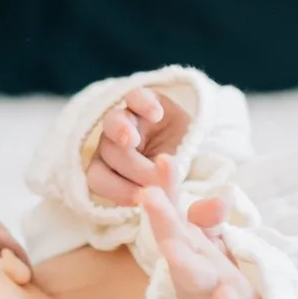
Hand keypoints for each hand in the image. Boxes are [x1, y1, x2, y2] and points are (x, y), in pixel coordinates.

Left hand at [86, 87, 192, 203]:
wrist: (198, 150)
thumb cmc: (175, 177)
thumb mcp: (167, 191)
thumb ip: (158, 197)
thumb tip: (147, 202)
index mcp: (110, 168)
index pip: (98, 178)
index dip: (115, 190)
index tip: (139, 200)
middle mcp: (113, 143)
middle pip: (108, 153)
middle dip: (133, 169)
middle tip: (154, 177)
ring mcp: (129, 119)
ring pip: (113, 122)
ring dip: (120, 131)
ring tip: (131, 140)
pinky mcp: (146, 99)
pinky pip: (137, 96)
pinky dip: (143, 104)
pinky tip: (156, 115)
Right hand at [139, 159, 260, 298]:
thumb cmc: (215, 276)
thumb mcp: (209, 242)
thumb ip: (207, 218)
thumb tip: (218, 198)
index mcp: (184, 240)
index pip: (172, 208)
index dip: (167, 186)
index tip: (165, 161)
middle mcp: (188, 263)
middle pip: (171, 237)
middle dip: (162, 218)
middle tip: (148, 194)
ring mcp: (204, 290)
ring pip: (191, 275)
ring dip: (183, 263)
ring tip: (174, 251)